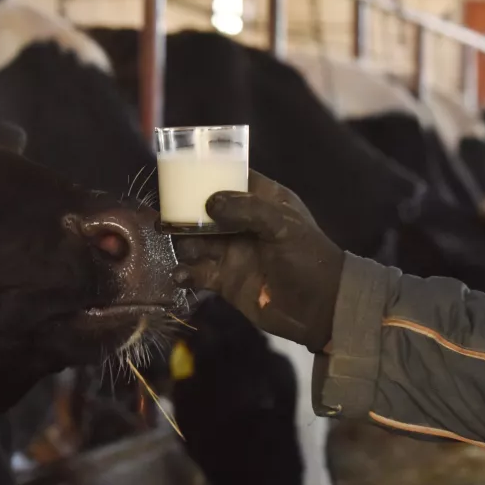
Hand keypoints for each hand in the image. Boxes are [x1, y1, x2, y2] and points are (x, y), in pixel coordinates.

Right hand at [173, 171, 344, 352]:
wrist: (320, 310)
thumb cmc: (308, 259)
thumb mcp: (283, 226)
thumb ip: (248, 210)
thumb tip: (209, 203)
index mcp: (261, 201)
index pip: (230, 178)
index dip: (206, 174)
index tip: (180, 174)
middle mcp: (242, 223)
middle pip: (204, 210)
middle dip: (184, 212)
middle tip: (164, 216)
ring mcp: (232, 251)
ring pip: (195, 241)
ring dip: (182, 243)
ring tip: (176, 246)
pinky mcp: (225, 280)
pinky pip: (197, 272)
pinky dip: (186, 272)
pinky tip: (182, 274)